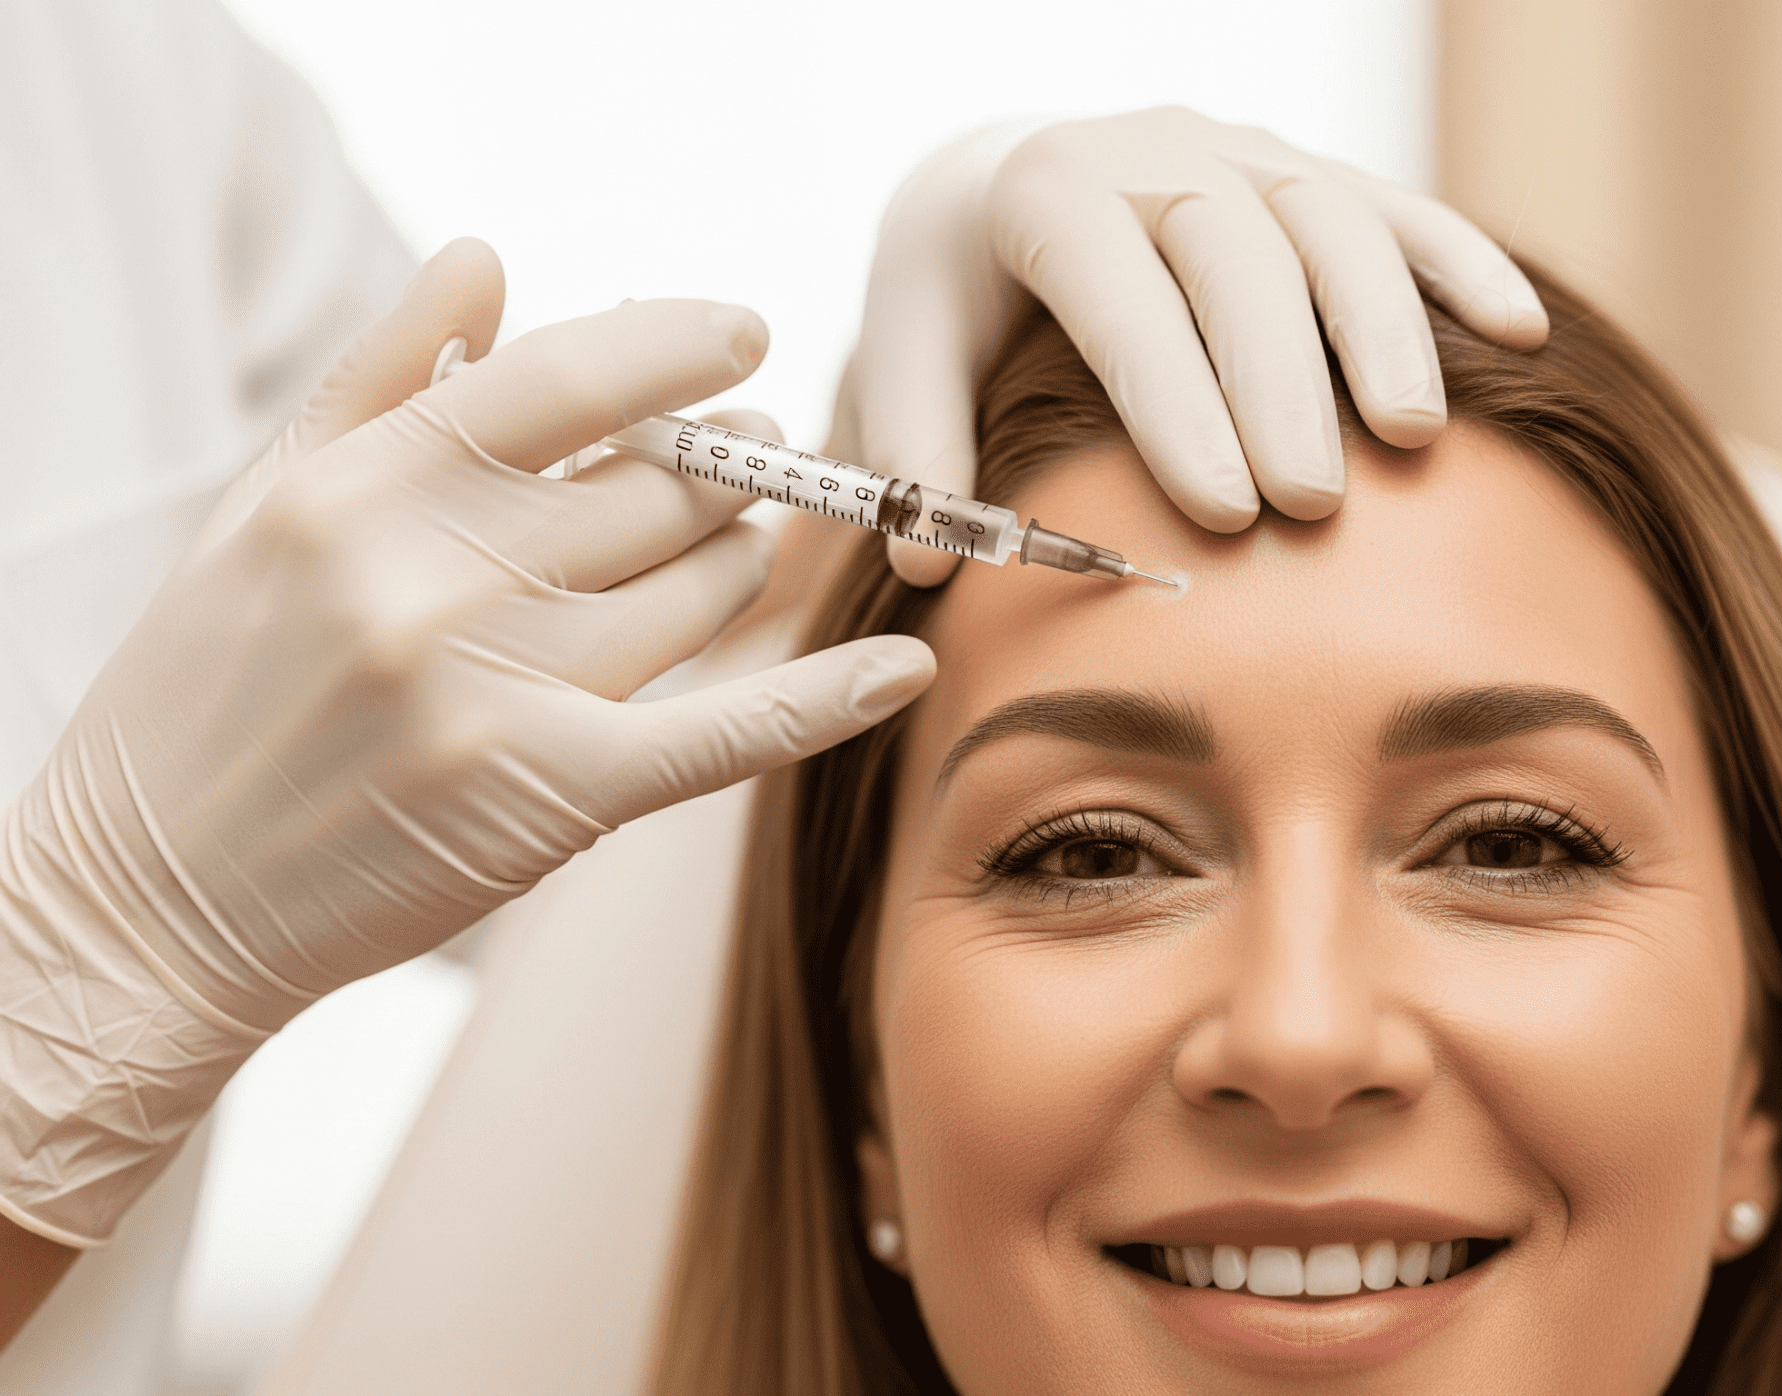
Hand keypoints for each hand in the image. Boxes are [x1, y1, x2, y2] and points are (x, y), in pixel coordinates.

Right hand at [0, 239, 934, 1245]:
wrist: (146, 902)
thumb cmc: (209, 688)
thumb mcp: (261, 506)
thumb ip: (378, 373)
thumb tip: (490, 258)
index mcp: (359, 487)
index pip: (566, 380)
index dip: (676, 345)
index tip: (744, 332)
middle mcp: (430, 577)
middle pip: (654, 488)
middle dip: (725, 463)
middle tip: (757, 449)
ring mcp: (497, 690)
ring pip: (696, 591)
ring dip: (742, 556)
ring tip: (740, 537)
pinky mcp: (551, 799)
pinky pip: (726, 730)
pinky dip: (826, 696)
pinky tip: (904, 668)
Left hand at [834, 106, 1549, 585]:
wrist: (1010, 188)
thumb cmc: (960, 300)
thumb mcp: (908, 353)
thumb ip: (913, 449)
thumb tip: (928, 553)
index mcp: (1048, 191)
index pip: (1119, 289)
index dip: (1172, 397)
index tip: (1219, 510)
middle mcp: (1155, 151)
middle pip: (1238, 253)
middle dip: (1282, 381)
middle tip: (1311, 506)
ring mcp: (1246, 154)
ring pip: (1333, 219)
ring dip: (1383, 328)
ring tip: (1413, 440)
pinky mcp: (1313, 173)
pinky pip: (1401, 205)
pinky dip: (1463, 263)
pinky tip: (1520, 331)